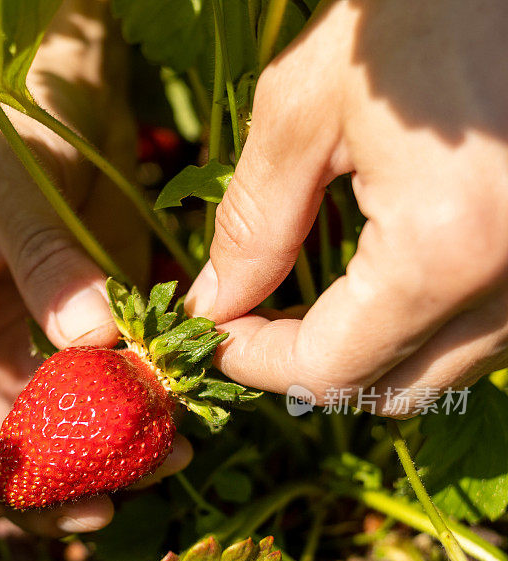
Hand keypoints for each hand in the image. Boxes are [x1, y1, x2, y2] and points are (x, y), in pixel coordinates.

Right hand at [0, 2, 189, 534]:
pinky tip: (177, 433)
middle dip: (41, 491)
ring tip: (160, 464)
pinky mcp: (91, 347)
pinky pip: (109, 405)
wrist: (61, 104)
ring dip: (104, 466)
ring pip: (59, 441)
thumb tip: (92, 341)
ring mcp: (33, 356)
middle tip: (97, 509)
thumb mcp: (7, 185)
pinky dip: (140, 426)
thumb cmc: (6, 132)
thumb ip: (41, 261)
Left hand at [186, 0, 507, 414]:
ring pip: (439, 370)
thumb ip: (252, 226)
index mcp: (447, 250)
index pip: (329, 372)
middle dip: (307, 368)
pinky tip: (372, 278)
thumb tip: (215, 305)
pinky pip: (476, 330)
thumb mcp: (304, 109)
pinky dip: (413, 325)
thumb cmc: (410, 6)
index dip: (255, 363)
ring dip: (363, 353)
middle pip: (389, 392)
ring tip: (304, 301)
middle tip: (253, 322)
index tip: (213, 331)